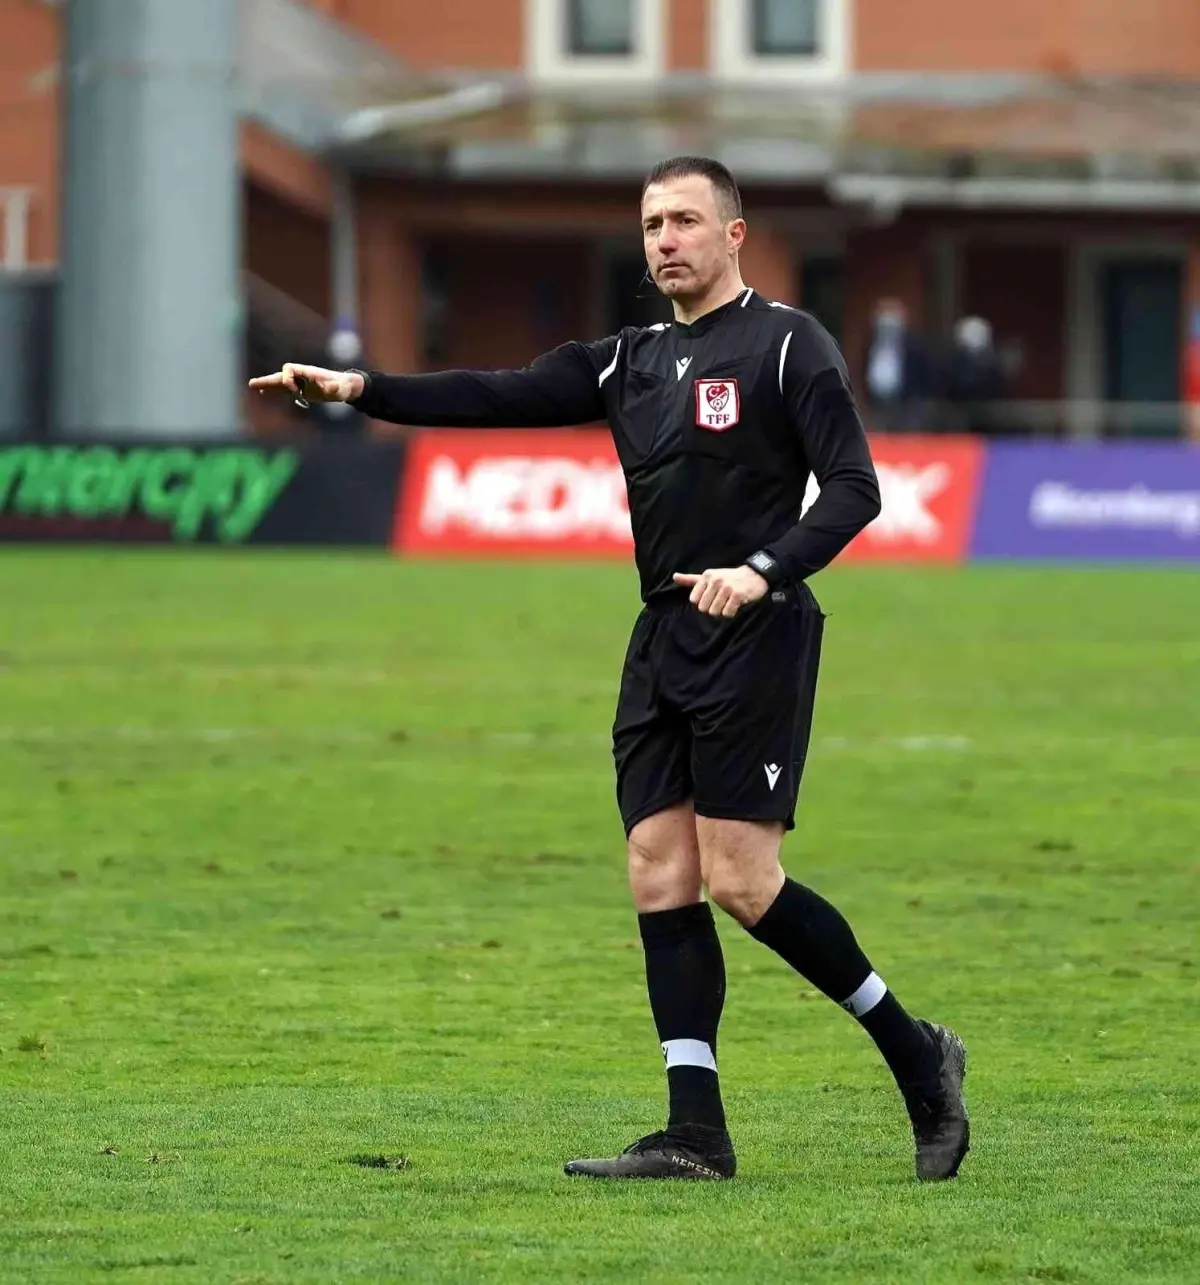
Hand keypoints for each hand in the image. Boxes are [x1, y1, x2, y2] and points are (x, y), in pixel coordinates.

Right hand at [248, 363, 363, 403]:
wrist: (344, 386)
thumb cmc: (343, 387)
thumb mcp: (340, 389)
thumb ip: (335, 388)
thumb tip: (332, 388)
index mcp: (307, 372)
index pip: (289, 369)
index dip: (287, 379)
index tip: (295, 392)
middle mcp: (301, 375)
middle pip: (280, 375)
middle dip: (267, 380)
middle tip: (252, 384)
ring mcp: (299, 382)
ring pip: (279, 381)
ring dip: (266, 384)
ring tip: (252, 386)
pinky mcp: (299, 389)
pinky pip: (283, 389)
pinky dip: (273, 390)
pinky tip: (263, 392)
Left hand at [672, 566, 769, 617]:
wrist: (755, 575)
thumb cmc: (729, 578)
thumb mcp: (710, 576)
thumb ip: (691, 579)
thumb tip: (674, 576)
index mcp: (707, 575)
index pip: (694, 600)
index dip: (703, 602)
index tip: (712, 596)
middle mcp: (715, 580)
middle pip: (703, 608)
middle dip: (712, 608)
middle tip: (722, 601)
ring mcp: (727, 587)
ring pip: (714, 612)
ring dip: (722, 611)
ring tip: (729, 602)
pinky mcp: (738, 594)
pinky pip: (727, 613)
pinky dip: (731, 612)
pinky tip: (736, 604)